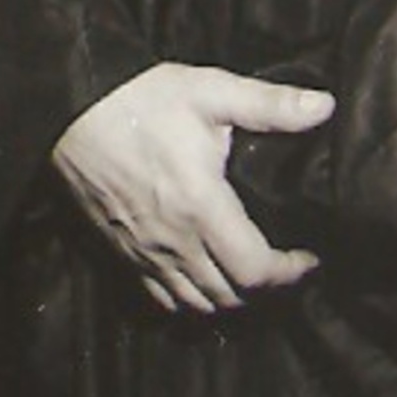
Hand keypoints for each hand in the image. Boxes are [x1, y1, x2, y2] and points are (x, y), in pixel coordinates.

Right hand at [51, 62, 333, 316]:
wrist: (72, 107)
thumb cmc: (143, 99)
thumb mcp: (211, 91)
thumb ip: (270, 105)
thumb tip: (325, 108)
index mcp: (202, 207)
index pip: (255, 271)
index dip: (290, 275)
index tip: (309, 259)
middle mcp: (174, 242)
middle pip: (229, 297)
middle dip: (265, 290)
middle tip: (286, 267)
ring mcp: (144, 253)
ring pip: (196, 305)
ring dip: (229, 300)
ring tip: (249, 277)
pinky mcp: (121, 253)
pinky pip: (161, 299)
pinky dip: (190, 302)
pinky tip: (202, 280)